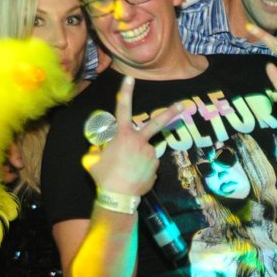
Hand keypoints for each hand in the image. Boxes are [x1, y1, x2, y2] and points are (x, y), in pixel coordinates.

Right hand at [83, 75, 183, 196]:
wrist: (118, 197)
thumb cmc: (103, 176)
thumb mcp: (93, 158)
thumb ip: (100, 147)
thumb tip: (103, 145)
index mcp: (122, 135)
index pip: (122, 109)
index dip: (126, 92)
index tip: (130, 79)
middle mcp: (140, 141)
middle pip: (157, 123)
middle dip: (171, 113)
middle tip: (184, 105)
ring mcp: (150, 154)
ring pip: (144, 151)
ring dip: (137, 158)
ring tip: (126, 172)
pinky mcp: (156, 167)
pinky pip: (148, 165)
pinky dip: (141, 169)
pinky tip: (133, 178)